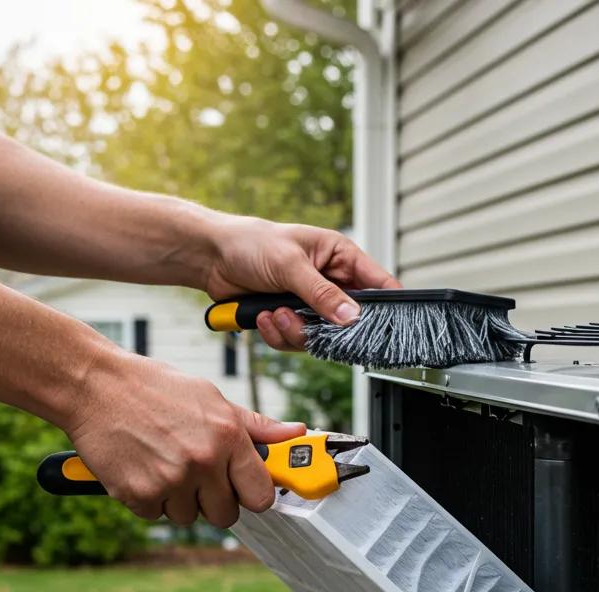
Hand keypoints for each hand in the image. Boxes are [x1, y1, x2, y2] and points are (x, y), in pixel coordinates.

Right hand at [66, 343, 303, 526]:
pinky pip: (155, 515)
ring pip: (188, 517)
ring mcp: (170, 481)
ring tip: (163, 462)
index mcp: (227, 437)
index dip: (251, 495)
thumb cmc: (153, 388)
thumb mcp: (210, 397)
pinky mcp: (138, 495)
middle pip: (226, 515)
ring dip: (178, 499)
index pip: (261, 495)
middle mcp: (203, 461)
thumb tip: (295, 433)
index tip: (241, 488)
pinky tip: (141, 467)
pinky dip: (148, 498)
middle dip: (213, 501)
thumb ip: (254, 425)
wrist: (94, 386)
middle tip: (196, 474)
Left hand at [204, 216, 399, 350]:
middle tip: (301, 319)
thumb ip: (322, 293)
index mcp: (339, 257)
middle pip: (347, 320)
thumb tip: (351, 316)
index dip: (385, 306)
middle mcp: (329, 282)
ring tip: (273, 313)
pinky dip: (278, 335)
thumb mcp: (290, 264)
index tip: (384, 327)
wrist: (213, 258)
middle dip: (322, 326)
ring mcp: (309, 303)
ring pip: (320, 336)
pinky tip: (262, 317)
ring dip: (294, 331)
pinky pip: (296, 341)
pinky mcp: (290, 319)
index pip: (377, 283)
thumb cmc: (252, 244)